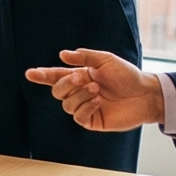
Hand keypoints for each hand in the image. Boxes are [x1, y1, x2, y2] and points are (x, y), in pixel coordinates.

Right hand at [26, 47, 165, 132]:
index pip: (56, 76)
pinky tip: (98, 102)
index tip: (30, 73)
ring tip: (97, 89)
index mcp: (80, 76)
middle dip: (66, 83)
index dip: (42, 75)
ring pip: (67, 104)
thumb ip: (84, 57)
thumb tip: (62, 55)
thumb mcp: (106, 60)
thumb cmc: (128, 76)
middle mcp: (80, 92)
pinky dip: (86, 107)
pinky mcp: (93, 121)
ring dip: (79, 95)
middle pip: (57, 91)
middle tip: (82, 77)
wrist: (145, 94)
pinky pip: (78, 117)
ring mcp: (85, 107)